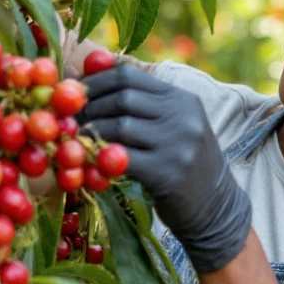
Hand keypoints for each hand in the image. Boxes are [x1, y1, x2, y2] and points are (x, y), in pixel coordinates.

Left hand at [77, 65, 251, 272]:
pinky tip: (90, 165)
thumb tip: (92, 79)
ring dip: (91, 133)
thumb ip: (144, 105)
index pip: (130, 75)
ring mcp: (177, 143)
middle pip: (122, 97)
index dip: (95, 82)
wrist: (216, 208)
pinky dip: (101, 160)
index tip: (75, 94)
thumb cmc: (185, 163)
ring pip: (120, 125)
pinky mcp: (167, 172)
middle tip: (67, 119)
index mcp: (182, 98)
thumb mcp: (175, 126)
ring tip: (75, 141)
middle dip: (89, 107)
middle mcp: (182, 116)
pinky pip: (123, 158)